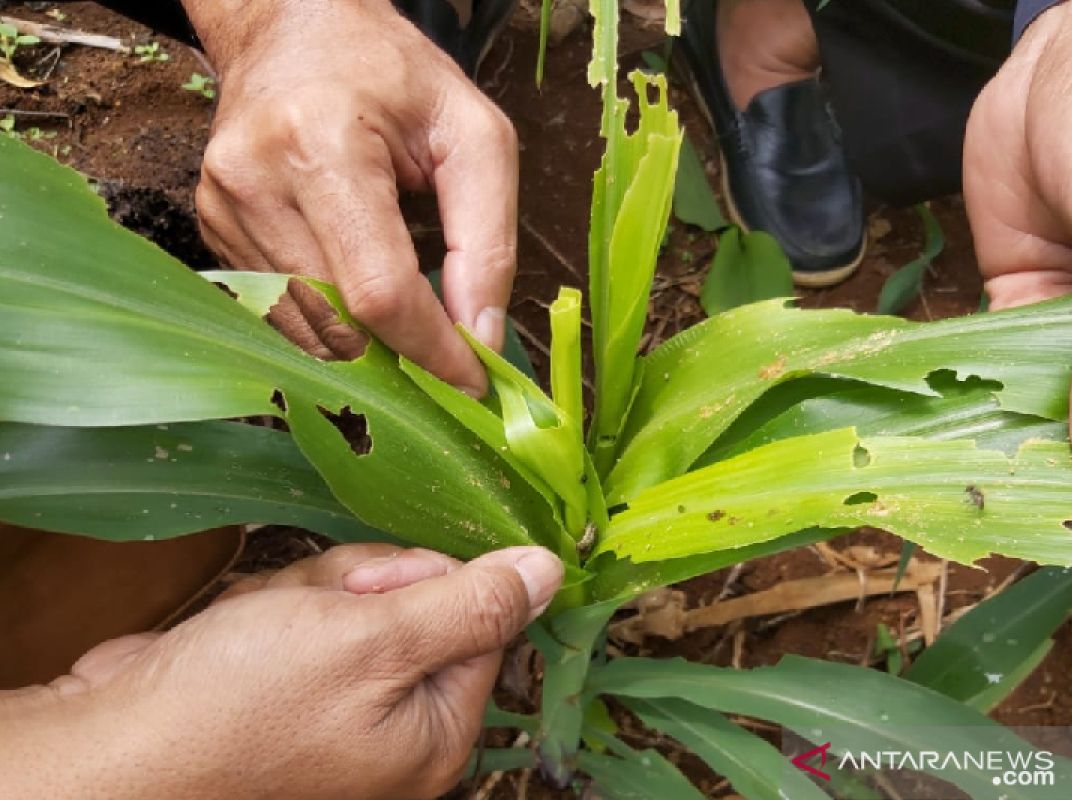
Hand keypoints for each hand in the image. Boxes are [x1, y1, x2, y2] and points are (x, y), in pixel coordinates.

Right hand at [0, 544, 562, 799]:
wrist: (113, 745)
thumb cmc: (242, 701)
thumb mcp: (375, 639)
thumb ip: (469, 604)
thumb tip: (550, 571)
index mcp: (435, 731)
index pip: (478, 617)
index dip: (427, 583)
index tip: (377, 592)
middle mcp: (394, 726)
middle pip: (417, 602)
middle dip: (361, 587)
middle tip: (318, 612)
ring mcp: (337, 705)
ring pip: (356, 597)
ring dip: (310, 593)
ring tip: (263, 628)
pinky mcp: (287, 681)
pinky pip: (305, 612)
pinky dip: (272, 609)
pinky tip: (238, 633)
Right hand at [184, 0, 518, 395]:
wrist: (293, 29)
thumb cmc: (391, 74)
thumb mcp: (472, 134)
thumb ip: (488, 238)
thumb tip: (483, 336)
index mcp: (323, 145)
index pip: (378, 290)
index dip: (431, 349)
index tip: (473, 380)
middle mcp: (256, 181)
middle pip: (337, 321)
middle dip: (401, 357)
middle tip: (448, 363)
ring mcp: (222, 207)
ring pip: (305, 328)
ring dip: (365, 347)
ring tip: (408, 327)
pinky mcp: (212, 227)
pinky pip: (279, 309)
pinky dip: (330, 322)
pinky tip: (358, 297)